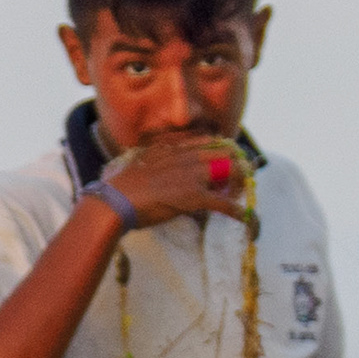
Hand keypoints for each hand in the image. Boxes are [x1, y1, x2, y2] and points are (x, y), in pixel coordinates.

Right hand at [104, 133, 249, 229]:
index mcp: (174, 147)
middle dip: (237, 165)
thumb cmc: (121, 186)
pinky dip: (236, 210)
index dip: (222, 150)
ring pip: (231, 172)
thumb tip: (162, 169)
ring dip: (238, 184)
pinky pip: (224, 202)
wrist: (115, 202)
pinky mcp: (194, 196)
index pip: (209, 141)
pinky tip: (243, 216)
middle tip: (237, 179)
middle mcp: (187, 156)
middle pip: (227, 152)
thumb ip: (156, 159)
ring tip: (238, 195)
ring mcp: (192, 175)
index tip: (224, 160)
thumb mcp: (140, 162)